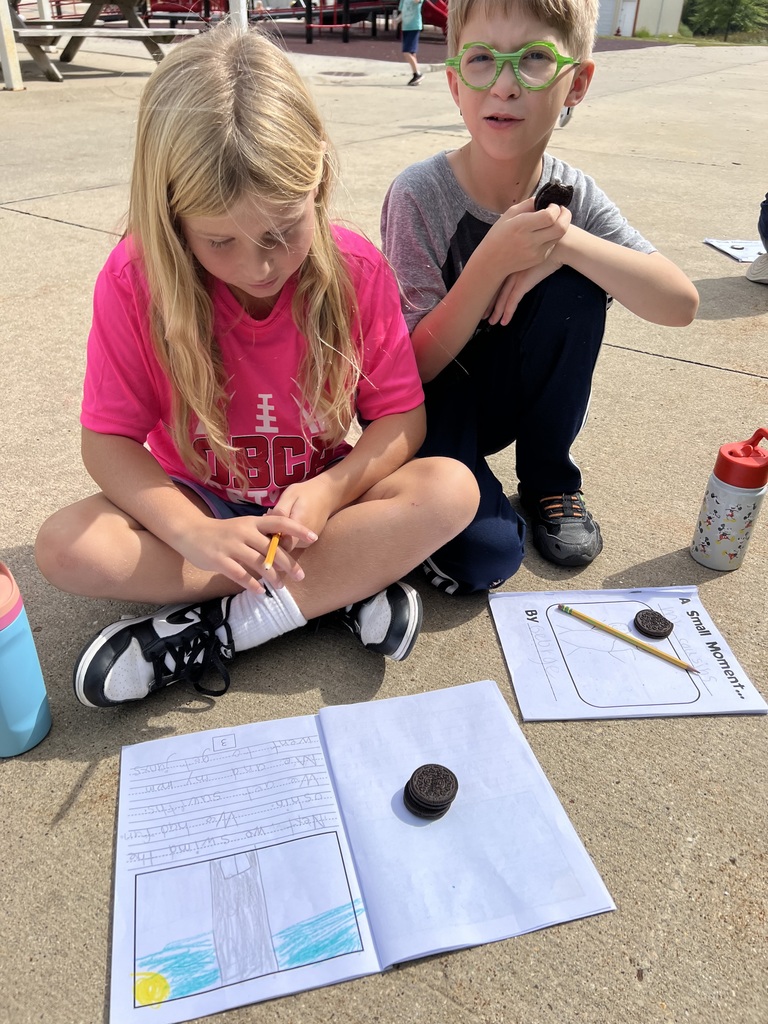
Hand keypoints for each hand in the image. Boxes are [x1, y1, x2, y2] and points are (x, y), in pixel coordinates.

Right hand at [173, 514, 316, 594]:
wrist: (190, 532)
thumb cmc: (222, 532)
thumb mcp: (243, 526)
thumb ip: (261, 534)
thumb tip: (284, 546)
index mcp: (252, 522)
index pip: (280, 522)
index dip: (298, 529)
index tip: (314, 537)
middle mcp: (244, 532)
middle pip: (272, 548)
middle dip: (289, 563)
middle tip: (301, 576)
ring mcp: (231, 546)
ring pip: (258, 563)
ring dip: (272, 577)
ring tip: (281, 586)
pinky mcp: (219, 560)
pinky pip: (239, 574)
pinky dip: (252, 584)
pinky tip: (260, 591)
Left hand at [266, 476, 338, 551]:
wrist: (328, 495)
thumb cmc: (306, 493)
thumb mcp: (289, 496)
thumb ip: (279, 512)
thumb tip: (266, 526)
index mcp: (298, 528)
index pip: (278, 546)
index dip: (267, 539)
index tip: (263, 525)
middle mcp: (304, 540)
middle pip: (281, 547)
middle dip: (272, 535)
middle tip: (270, 518)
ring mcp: (307, 542)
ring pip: (287, 545)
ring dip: (279, 534)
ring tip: (279, 518)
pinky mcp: (308, 542)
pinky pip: (293, 542)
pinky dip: (286, 534)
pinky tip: (286, 521)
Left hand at [484, 255, 562, 325]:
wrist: (560, 245)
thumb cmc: (547, 248)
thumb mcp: (529, 254)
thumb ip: (522, 262)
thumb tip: (521, 270)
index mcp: (508, 261)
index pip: (494, 281)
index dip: (488, 293)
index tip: (483, 301)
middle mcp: (508, 268)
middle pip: (494, 290)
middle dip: (488, 305)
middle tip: (483, 315)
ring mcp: (515, 275)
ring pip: (501, 298)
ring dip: (497, 312)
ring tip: (492, 322)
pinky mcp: (524, 282)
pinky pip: (512, 301)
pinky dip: (508, 312)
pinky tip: (504, 322)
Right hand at [485, 198, 570, 278]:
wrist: (492, 262)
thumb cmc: (498, 235)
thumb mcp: (509, 214)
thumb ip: (528, 204)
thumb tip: (544, 199)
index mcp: (521, 226)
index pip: (550, 216)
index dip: (555, 208)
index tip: (551, 205)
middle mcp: (530, 240)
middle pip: (561, 227)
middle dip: (566, 215)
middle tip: (561, 210)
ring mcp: (536, 252)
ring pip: (559, 236)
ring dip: (561, 225)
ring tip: (554, 220)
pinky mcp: (539, 259)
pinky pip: (553, 244)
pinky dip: (553, 236)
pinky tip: (545, 232)